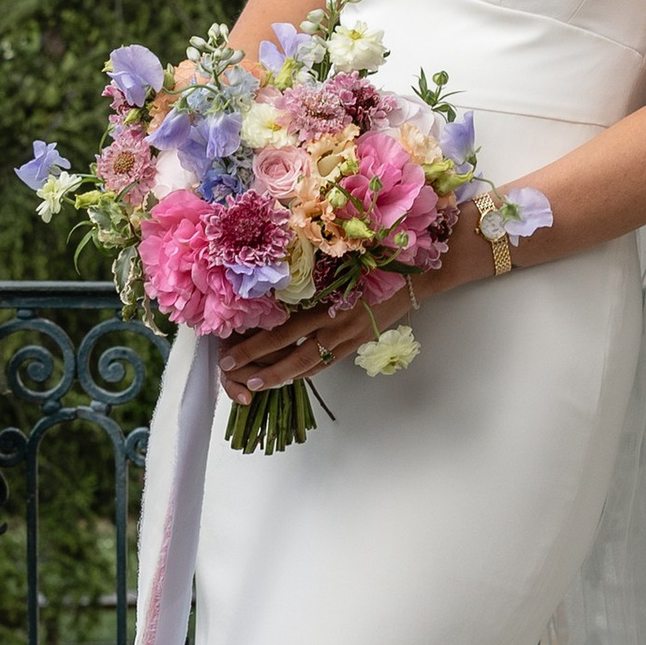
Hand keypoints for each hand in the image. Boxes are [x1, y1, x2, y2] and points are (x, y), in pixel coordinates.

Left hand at [216, 272, 415, 402]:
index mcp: (329, 304)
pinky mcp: (358, 342)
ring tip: (259, 385)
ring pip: (311, 365)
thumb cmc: (376, 258)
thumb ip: (309, 277)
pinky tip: (292, 375)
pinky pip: (328, 362)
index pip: (284, 333)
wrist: (415, 275)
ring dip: (284, 376)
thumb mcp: (339, 263)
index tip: (230, 357)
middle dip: (264, 370)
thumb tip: (271, 285)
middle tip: (239, 379)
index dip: (256, 348)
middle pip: (294, 356)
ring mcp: (349, 337)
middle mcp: (337, 325)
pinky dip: (307, 371)